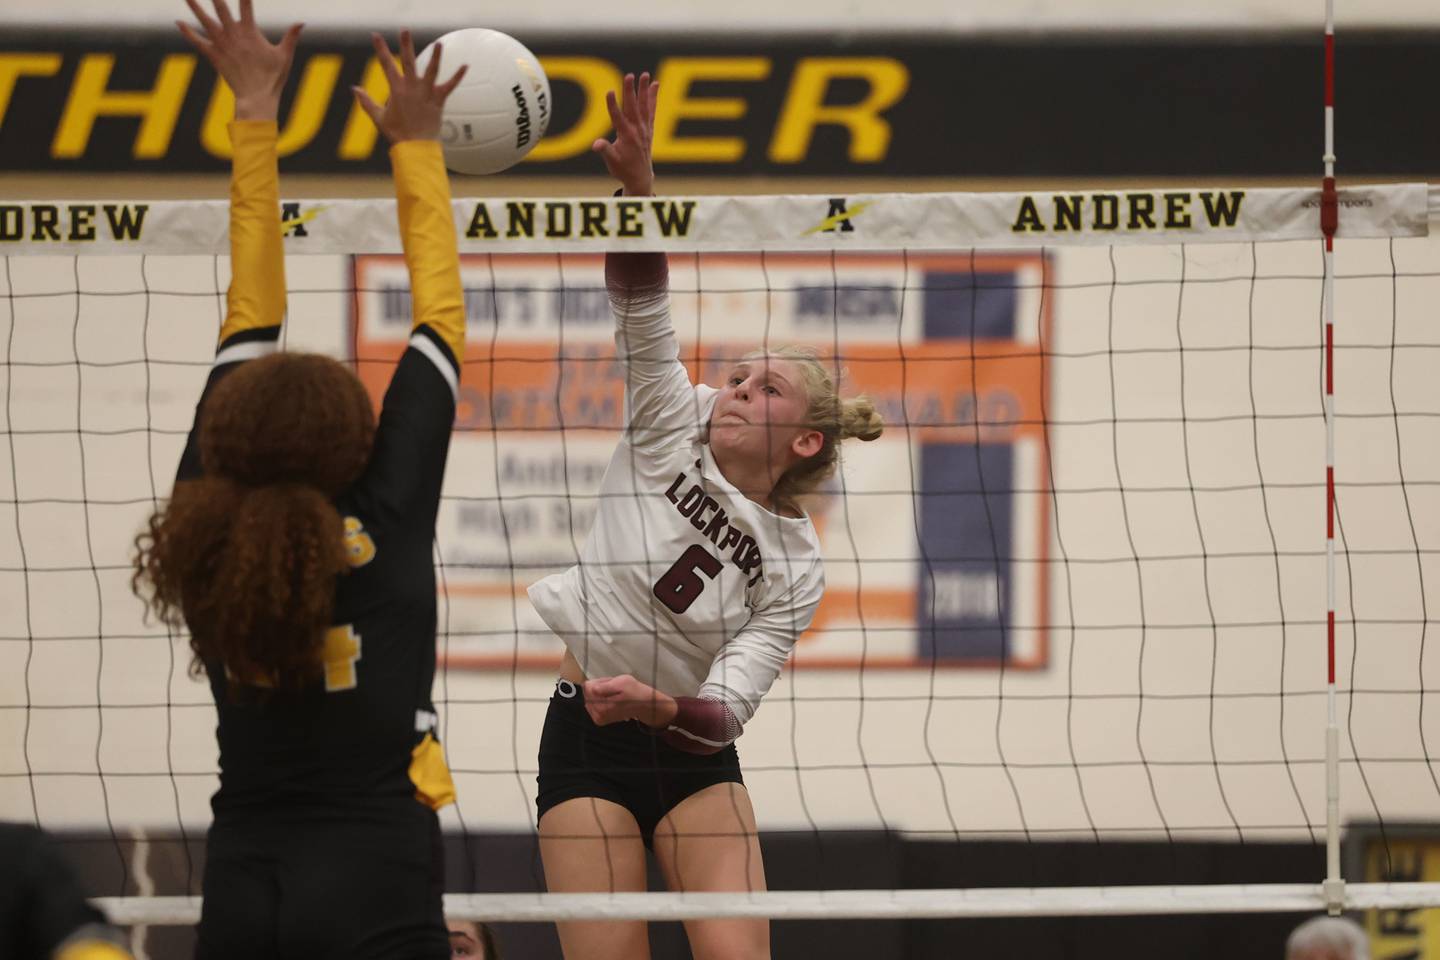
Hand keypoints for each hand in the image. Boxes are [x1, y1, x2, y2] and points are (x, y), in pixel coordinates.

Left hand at [177, 0, 302, 120]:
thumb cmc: (273, 78)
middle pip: (221, 8)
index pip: (246, 5)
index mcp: (250, 32)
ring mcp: (221, 45)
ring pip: (205, 21)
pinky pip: (197, 41)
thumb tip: (302, 22)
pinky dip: (188, 32)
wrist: (256, 98)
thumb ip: (291, 37)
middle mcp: (233, 35)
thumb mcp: (285, 55)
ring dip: (195, 8)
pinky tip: (179, 23)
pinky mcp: (213, 56)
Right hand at [352, 31, 466, 145]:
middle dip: (406, 45)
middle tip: (405, 30)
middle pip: (408, 62)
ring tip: (439, 44)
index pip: (386, 64)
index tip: (376, 36)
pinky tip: (466, 66)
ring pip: (431, 71)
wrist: (415, 148)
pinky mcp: (438, 101)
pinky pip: (450, 86)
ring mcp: (426, 94)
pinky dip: (458, 76)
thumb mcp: (378, 117)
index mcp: (396, 90)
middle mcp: (411, 88)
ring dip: (435, 57)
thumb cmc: (397, 134)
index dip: (380, 49)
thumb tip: (354, 88)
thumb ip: (366, 101)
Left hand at [584, 674, 677, 728]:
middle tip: (613, 689)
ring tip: (613, 695)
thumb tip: (588, 687)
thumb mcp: (621, 681)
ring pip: (589, 698)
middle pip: (587, 692)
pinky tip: (610, 700)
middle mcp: (598, 714)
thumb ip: (603, 685)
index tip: (609, 683)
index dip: (598, 681)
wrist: (644, 705)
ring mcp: (598, 718)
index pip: (587, 687)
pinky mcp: (599, 720)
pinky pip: (591, 704)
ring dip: (599, 694)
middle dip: (598, 688)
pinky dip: (599, 700)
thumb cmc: (635, 693)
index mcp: (602, 705)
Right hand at [592, 71, 657, 196]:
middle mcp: (637, 130)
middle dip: (630, 91)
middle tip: (629, 75)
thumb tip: (596, 145)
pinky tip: (655, 85)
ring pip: (644, 106)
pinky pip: (652, 110)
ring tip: (645, 75)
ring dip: (645, 90)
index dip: (613, 105)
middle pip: (633, 107)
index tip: (609, 92)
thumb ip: (605, 151)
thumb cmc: (622, 169)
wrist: (640, 177)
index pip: (618, 118)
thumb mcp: (611, 162)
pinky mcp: (649, 128)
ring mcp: (645, 128)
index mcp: (626, 137)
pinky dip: (653, 97)